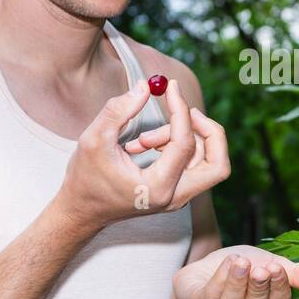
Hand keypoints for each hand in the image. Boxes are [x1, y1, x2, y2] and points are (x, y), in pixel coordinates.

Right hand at [52, 76, 229, 228]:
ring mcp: (177, 197)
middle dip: (209, 131)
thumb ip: (119, 111)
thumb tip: (146, 86)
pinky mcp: (174, 191)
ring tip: (142, 138)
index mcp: (157, 188)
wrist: (80, 211)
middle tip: (188, 111)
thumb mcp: (94, 139)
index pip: (184, 143)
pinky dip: (175, 146)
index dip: (180, 110)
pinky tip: (143, 144)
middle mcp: (174, 197)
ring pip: (204, 160)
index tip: (170, 87)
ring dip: (180, 137)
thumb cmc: (85, 178)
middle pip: (218, 164)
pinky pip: (191, 163)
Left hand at [173, 245, 298, 298]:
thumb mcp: (271, 265)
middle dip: (260, 289)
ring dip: (238, 284)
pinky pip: (210, 297)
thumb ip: (296, 274)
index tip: (279, 268)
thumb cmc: (245, 268)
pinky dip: (221, 279)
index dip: (279, 289)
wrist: (208, 267)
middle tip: (262, 268)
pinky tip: (230, 262)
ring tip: (242, 262)